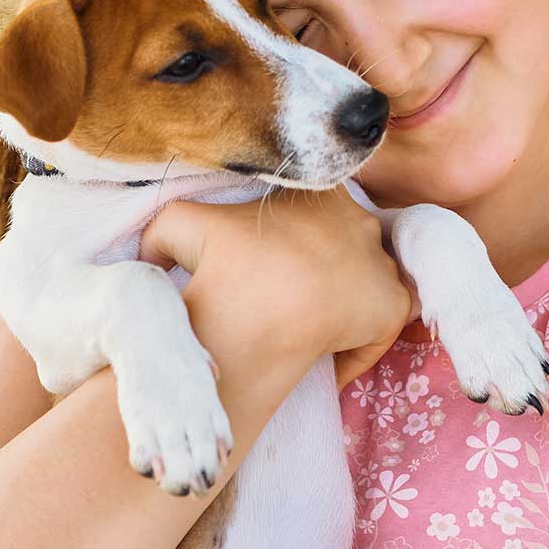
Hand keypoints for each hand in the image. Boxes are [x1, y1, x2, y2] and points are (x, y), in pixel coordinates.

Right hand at [139, 185, 415, 388]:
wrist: (255, 315)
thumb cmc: (224, 270)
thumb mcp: (179, 226)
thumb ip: (168, 223)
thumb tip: (156, 251)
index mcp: (318, 192)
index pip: (318, 209)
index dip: (297, 237)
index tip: (275, 265)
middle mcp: (359, 218)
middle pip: (346, 242)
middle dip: (325, 264)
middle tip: (292, 298)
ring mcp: (381, 261)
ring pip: (367, 279)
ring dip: (347, 297)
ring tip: (312, 324)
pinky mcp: (392, 304)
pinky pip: (382, 323)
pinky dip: (360, 340)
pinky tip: (328, 355)